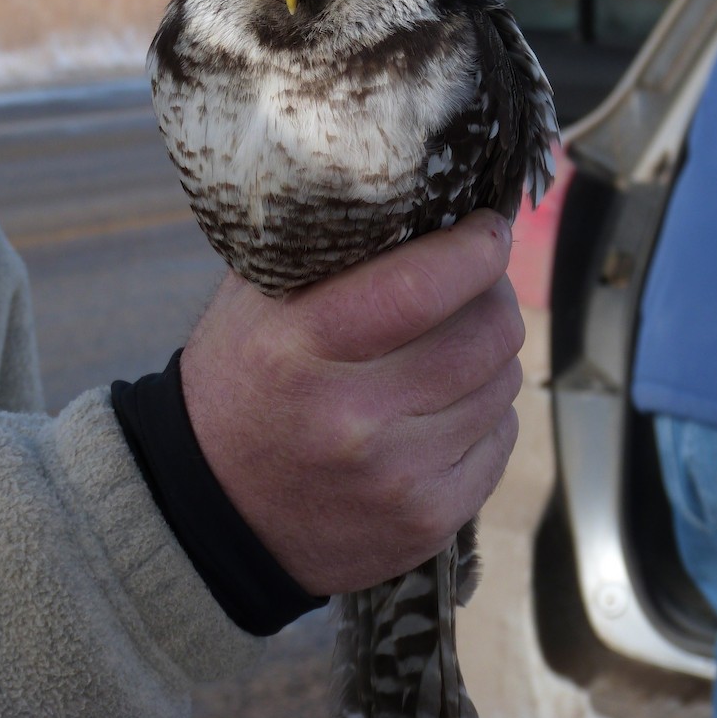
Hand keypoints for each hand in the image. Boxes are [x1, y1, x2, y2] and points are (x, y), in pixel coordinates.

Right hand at [179, 210, 523, 595]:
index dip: (476, 248)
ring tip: (451, 345)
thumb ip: (325, 247)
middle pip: (483, 333)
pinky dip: (487, 413)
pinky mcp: (427, 522)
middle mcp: (351, 415)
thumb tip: (419, 196)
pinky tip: (445, 407)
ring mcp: (394, 477)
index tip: (488, 228)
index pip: (420, 285)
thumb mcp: (257, 301)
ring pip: (502, 385)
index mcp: (300, 345)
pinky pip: (501, 441)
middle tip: (477, 284)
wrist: (214, 511)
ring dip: (492, 354)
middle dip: (494, 294)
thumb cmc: (245, 379)